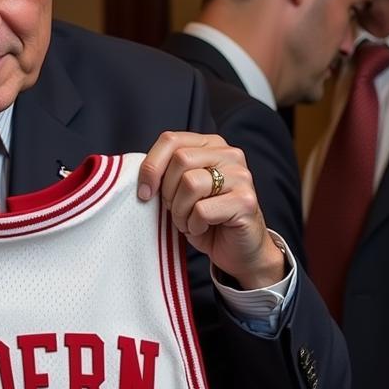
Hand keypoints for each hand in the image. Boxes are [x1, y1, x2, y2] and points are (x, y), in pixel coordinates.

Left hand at [138, 131, 284, 288]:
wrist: (237, 249)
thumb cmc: (204, 218)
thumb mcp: (179, 191)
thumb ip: (166, 174)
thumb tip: (142, 177)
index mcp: (210, 145)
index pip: (171, 140)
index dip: (151, 166)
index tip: (145, 192)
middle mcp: (229, 155)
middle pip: (180, 160)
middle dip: (168, 191)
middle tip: (176, 209)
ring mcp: (241, 176)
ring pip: (191, 183)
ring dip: (180, 210)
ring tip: (188, 220)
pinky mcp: (246, 201)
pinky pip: (202, 210)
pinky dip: (194, 225)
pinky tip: (202, 228)